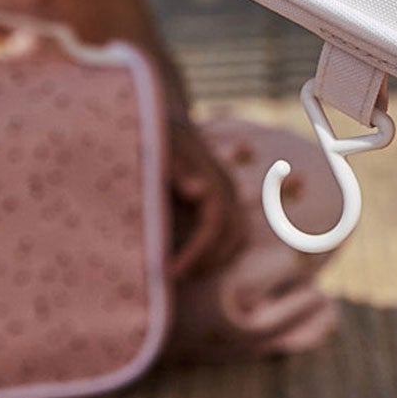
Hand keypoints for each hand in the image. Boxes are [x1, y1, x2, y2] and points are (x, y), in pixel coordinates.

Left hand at [166, 113, 246, 280]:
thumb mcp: (160, 151)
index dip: (197, 253)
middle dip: (206, 262)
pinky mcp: (223, 198)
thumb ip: (178, 170)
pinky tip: (192, 262)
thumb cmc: (157, 139)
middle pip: (233, 236)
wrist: (161, 120)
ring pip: (239, 236)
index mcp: (212, 177)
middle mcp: (227, 186)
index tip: (169, 272)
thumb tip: (201, 191)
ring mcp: (228, 192)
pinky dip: (219, 252)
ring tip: (182, 273)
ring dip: (216, 259)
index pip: (215, 225)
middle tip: (170, 277)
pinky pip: (233, 232)